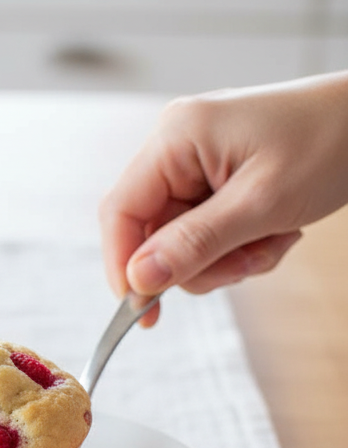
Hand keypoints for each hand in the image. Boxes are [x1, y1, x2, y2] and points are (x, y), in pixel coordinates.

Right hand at [100, 72, 347, 324]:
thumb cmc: (331, 142)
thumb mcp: (263, 204)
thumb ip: (195, 244)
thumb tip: (138, 281)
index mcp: (176, 138)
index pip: (120, 211)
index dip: (124, 264)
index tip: (143, 309)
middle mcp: (177, 146)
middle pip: (153, 231)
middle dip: (200, 261)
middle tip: (248, 264)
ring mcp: (197, 161)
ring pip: (182, 238)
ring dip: (227, 256)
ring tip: (274, 240)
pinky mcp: (217, 175)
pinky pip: (208, 229)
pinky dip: (241, 243)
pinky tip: (277, 229)